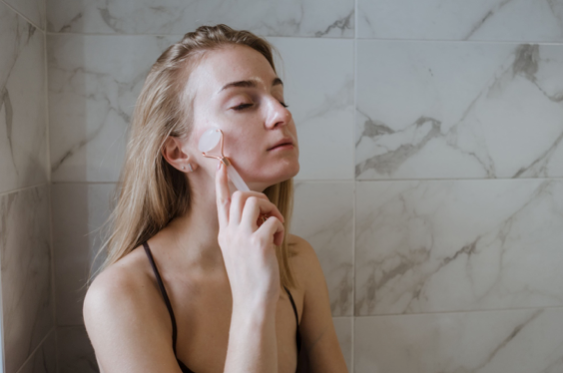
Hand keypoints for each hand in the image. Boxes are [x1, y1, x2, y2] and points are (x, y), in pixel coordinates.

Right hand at [215, 162, 284, 308]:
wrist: (251, 302)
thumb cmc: (250, 278)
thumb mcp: (239, 252)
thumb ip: (243, 233)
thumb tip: (259, 216)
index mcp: (225, 234)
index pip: (221, 201)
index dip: (222, 181)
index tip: (222, 163)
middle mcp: (230, 233)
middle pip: (241, 195)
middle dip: (260, 198)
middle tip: (270, 215)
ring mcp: (242, 237)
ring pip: (255, 201)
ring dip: (271, 209)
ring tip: (276, 226)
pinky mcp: (258, 243)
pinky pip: (273, 220)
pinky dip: (281, 227)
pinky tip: (278, 243)